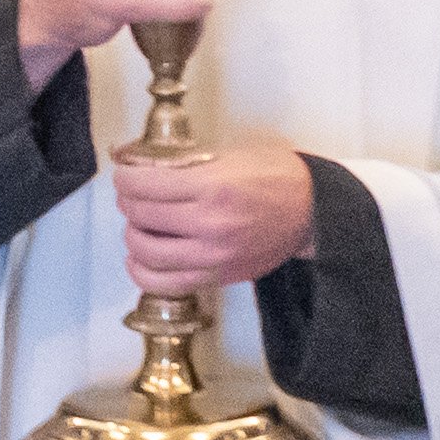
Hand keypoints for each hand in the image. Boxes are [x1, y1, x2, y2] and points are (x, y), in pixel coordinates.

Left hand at [111, 136, 316, 298]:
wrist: (314, 212)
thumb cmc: (277, 177)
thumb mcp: (232, 155)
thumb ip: (188, 164)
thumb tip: (143, 167)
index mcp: (213, 187)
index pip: (144, 185)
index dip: (125, 178)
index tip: (125, 174)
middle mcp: (209, 225)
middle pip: (139, 216)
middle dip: (128, 201)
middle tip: (132, 194)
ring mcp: (212, 257)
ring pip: (145, 252)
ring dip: (133, 234)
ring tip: (140, 223)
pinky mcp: (217, 278)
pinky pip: (163, 284)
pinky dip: (142, 271)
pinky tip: (142, 257)